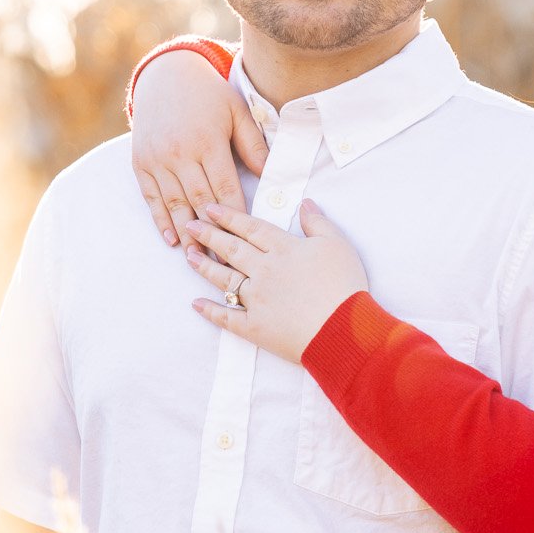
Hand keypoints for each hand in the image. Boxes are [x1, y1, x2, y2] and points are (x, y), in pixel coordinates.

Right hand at [131, 51, 269, 246]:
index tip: (246, 241)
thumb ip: (253, 145)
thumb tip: (270, 176)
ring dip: (187, 233)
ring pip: (174, 203)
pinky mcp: (141, 162)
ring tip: (199, 259)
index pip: (225, 188)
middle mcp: (180, 152)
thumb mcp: (237, 112)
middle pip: (199, 201)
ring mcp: (157, 158)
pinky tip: (171, 238)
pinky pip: (151, 197)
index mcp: (207, 141)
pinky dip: (160, 219)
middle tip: (225, 264)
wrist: (165, 75)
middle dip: (213, 235)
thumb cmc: (209, 95)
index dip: (236, 217)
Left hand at [185, 201, 370, 361]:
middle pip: (231, 249)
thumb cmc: (344, 285)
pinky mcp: (255, 327)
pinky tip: (196, 304)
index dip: (229, 216)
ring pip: (225, 279)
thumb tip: (305, 203)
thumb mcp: (338, 245)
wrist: (343, 328)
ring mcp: (256, 300)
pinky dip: (211, 311)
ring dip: (205, 267)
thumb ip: (318, 223)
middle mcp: (264, 270)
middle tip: (190, 226)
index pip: (250, 228)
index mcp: (283, 249)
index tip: (209, 208)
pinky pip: (228, 318)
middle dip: (209, 236)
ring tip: (189, 256)